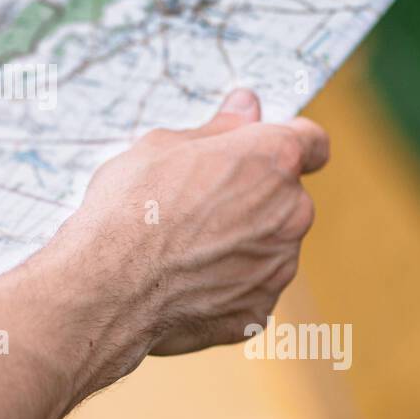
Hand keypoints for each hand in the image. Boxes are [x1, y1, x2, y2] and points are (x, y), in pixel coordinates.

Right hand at [64, 88, 328, 357]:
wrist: (107, 286)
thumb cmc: (129, 206)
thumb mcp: (163, 146)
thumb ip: (218, 129)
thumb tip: (246, 106)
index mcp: (272, 160)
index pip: (312, 142)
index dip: (289, 142)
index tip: (264, 150)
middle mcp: (291, 213)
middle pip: (286, 198)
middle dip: (253, 198)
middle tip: (196, 205)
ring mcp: (278, 268)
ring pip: (269, 247)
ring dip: (240, 244)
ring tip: (182, 250)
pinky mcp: (259, 312)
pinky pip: (248, 291)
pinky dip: (224, 287)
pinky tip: (182, 284)